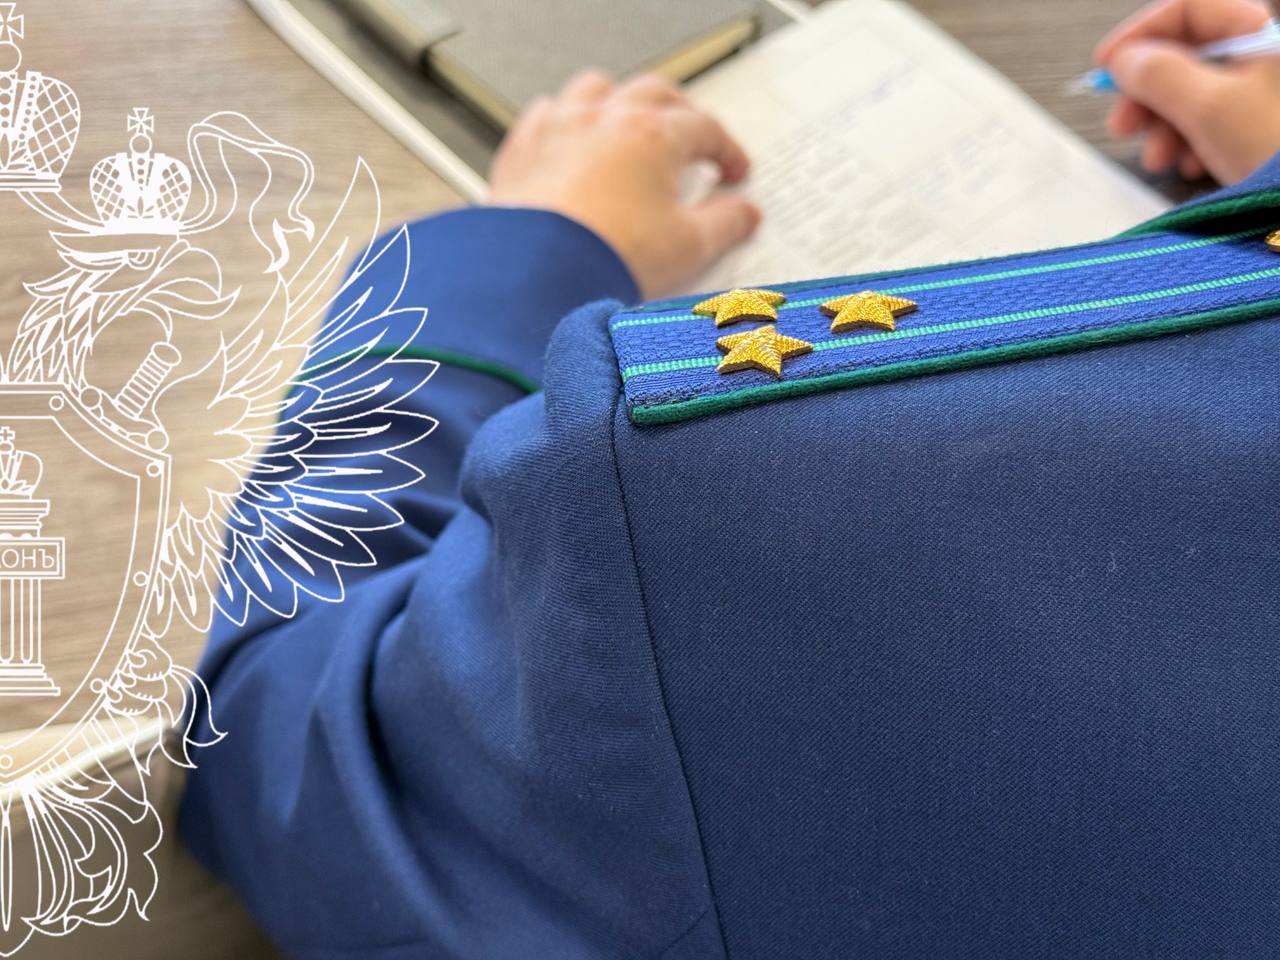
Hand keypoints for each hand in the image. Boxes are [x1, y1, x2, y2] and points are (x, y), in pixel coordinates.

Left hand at [488, 70, 759, 297]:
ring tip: (630, 122)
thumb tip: (743, 215)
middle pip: (656, 93)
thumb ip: (725, 225)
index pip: (706, 129)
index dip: (727, 151)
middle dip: (682, 112)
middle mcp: (605, 120)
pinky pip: (546, 113)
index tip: (732, 173)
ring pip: (598, 90)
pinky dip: (565, 119)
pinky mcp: (523, 150)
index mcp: (654, 136)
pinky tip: (568, 137)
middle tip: (692, 136)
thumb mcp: (687, 248)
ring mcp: (560, 129)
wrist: (534, 275)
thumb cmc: (603, 258)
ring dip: (621, 101)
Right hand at [1096, 0, 1279, 183]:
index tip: (1107, 65)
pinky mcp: (1254, 124)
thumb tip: (1123, 60)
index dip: (1140, 33)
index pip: (1186, 9)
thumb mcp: (1207, 107)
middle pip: (1181, 56)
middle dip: (1145, 95)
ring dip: (1162, 127)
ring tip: (1160, 159)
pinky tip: (1191, 166)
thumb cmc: (1272, 146)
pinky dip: (1187, 143)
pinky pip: (1206, 122)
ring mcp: (1256, 90)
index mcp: (1254, 31)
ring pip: (1188, 94)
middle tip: (1122, 127)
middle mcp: (1255, 54)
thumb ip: (1158, 76)